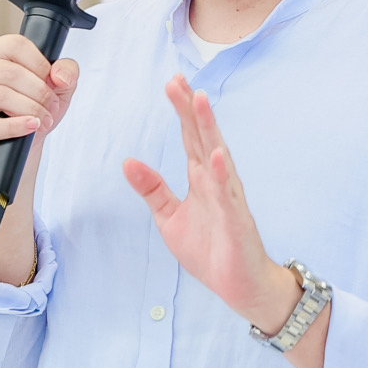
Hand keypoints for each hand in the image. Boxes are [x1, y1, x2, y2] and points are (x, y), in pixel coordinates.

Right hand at [0, 35, 79, 164]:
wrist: (25, 146)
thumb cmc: (35, 109)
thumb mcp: (59, 87)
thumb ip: (67, 71)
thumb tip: (59, 76)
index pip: (15, 45)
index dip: (40, 64)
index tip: (52, 80)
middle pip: (8, 71)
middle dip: (39, 91)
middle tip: (52, 105)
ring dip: (30, 109)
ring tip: (44, 119)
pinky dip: (15, 127)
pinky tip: (31, 126)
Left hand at [123, 76, 301, 332]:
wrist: (239, 286)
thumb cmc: (210, 249)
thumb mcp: (170, 218)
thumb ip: (152, 189)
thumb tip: (128, 161)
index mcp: (201, 180)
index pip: (190, 138)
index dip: (181, 111)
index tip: (172, 83)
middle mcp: (217, 182)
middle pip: (202, 138)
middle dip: (191, 109)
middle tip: (178, 81)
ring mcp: (229, 199)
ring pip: (219, 156)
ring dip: (209, 129)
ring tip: (200, 102)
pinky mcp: (236, 221)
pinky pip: (228, 195)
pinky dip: (223, 174)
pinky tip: (217, 155)